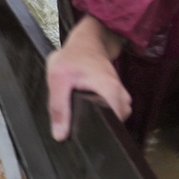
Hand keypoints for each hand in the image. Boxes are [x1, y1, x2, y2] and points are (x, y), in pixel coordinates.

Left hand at [45, 16, 131, 141]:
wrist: (87, 41)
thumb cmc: (73, 56)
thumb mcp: (58, 80)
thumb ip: (58, 108)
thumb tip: (60, 135)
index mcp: (110, 91)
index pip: (114, 124)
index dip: (100, 133)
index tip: (87, 137)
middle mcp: (120, 95)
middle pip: (114, 124)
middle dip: (99, 127)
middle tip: (81, 124)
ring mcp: (121, 95)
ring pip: (114, 119)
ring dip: (100, 119)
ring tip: (84, 114)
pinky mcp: (117, 95)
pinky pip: (113, 111)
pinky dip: (102, 112)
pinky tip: (89, 108)